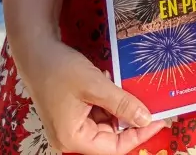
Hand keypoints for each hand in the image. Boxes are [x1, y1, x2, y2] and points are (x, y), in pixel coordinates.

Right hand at [16, 39, 163, 154]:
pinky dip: (108, 101)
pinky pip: (97, 113)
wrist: (36, 52)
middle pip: (110, 137)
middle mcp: (70, 138)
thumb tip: (145, 119)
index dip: (138, 136)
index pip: (113, 148)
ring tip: (129, 88)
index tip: (159, 120)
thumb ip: (122, 104)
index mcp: (73, 139)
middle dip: (130, 120)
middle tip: (151, 103)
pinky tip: (111, 83)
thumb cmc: (61, 70)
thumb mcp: (96, 86)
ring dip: (119, 108)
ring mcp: (70, 126)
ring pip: (105, 124)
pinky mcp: (72, 114)